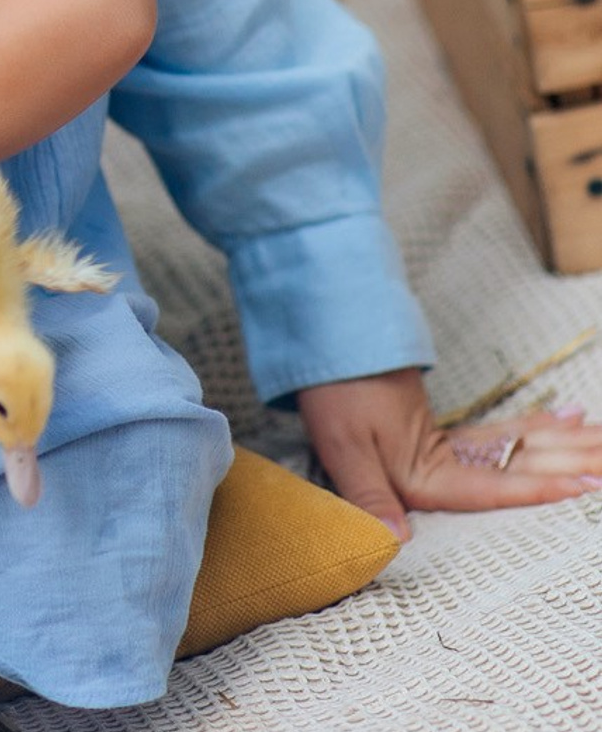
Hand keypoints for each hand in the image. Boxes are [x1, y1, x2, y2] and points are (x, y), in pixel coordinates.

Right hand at [298, 367, 601, 539]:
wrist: (320, 351)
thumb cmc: (332, 394)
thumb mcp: (347, 444)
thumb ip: (369, 494)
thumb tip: (391, 542)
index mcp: (418, 484)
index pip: (489, 493)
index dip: (538, 489)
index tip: (584, 486)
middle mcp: (439, 476)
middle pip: (516, 471)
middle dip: (568, 464)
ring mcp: (445, 455)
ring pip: (517, 452)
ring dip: (563, 446)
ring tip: (599, 437)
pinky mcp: (443, 436)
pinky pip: (500, 433)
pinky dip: (534, 425)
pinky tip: (564, 416)